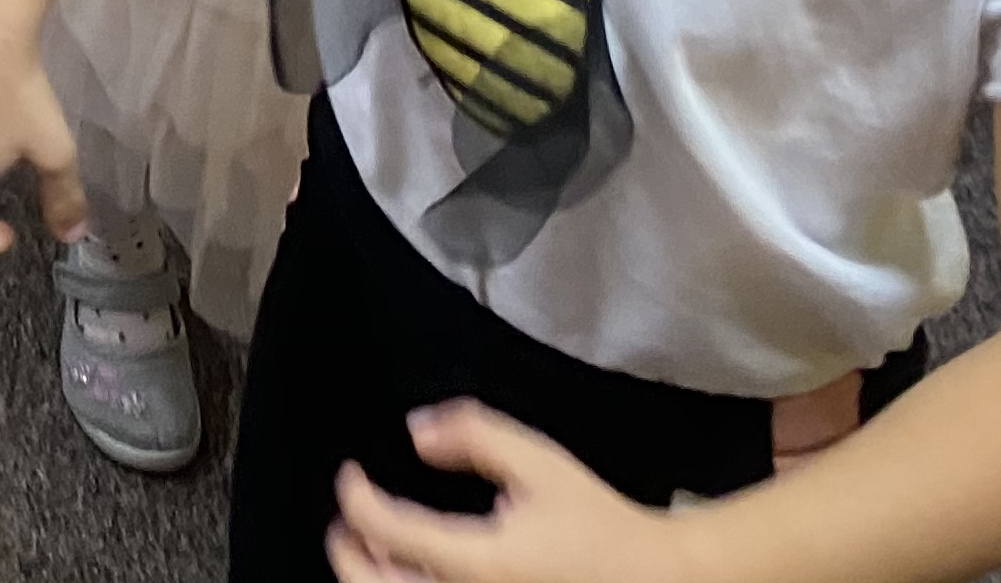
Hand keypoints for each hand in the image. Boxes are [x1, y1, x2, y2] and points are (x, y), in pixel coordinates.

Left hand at [324, 403, 667, 582]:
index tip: (351, 475)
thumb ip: (475, 436)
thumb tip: (417, 432)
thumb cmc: (598, 525)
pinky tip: (413, 571)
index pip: (384, 532)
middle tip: (346, 521)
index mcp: (477, 562)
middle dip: (345, 552)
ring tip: (373, 549)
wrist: (654, 579)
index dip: (355, 497)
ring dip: (370, 577)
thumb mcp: (539, 464)